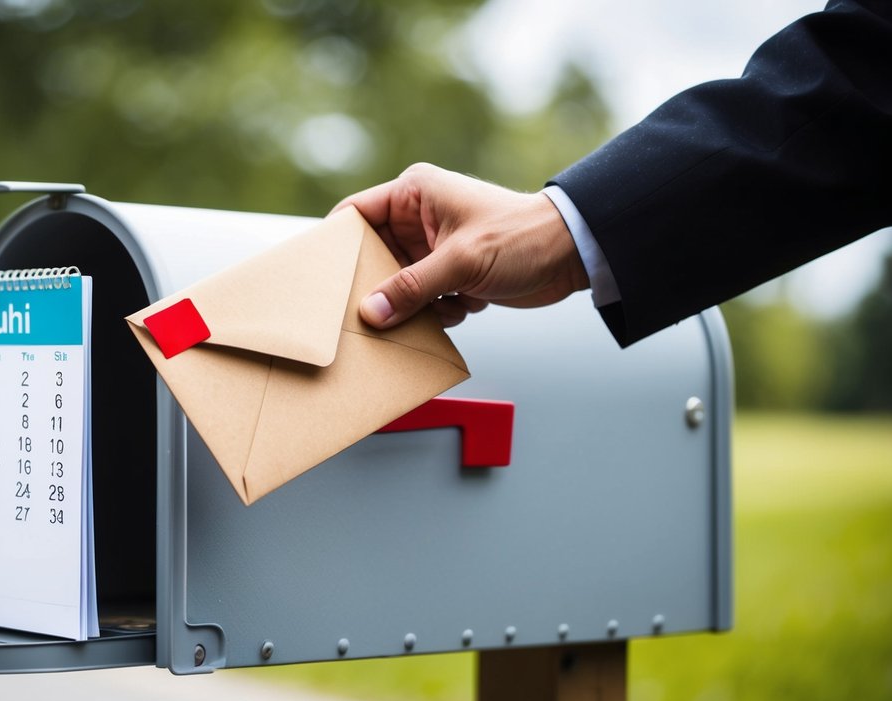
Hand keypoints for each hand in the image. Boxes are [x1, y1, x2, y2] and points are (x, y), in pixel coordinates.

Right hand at [332, 163, 590, 327]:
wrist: (571, 255)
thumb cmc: (521, 238)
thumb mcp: (461, 262)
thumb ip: (413, 288)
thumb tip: (371, 313)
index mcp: (415, 193)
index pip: (356, 213)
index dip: (337, 243)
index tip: (322, 276)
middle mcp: (419, 217)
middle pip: (373, 256)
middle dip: (379, 286)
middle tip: (373, 311)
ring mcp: (433, 247)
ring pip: (398, 284)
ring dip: (415, 304)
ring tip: (442, 304)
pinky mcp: (450, 273)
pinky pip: (423, 299)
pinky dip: (439, 310)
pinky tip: (467, 304)